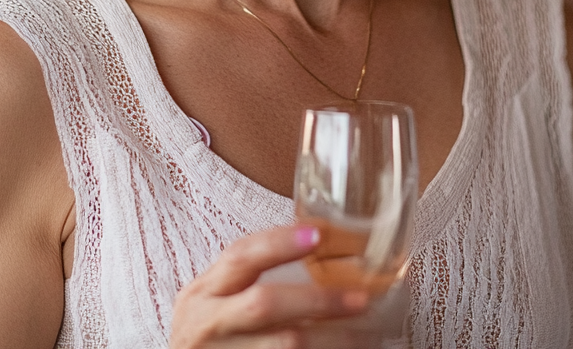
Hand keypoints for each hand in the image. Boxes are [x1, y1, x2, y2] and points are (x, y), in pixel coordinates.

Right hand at [170, 225, 368, 348]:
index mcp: (205, 292)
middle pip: (264, 305)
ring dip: (331, 340)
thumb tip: (319, 244)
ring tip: (367, 335)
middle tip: (359, 298)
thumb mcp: (216, 300)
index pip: (241, 256)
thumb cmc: (210, 334)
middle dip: (317, 300)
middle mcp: (207, 323)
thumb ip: (251, 278)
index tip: (318, 234)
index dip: (279, 242)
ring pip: (285, 346)